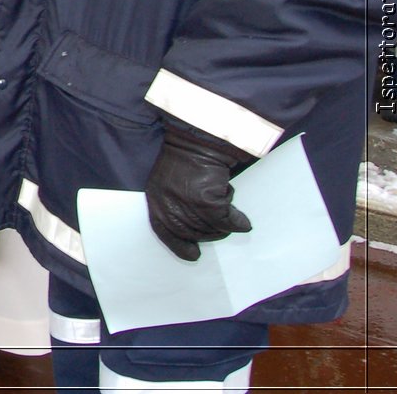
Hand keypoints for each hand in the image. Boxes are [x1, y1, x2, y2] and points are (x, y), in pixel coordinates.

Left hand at [144, 128, 253, 260]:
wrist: (197, 141)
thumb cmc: (184, 160)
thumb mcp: (168, 183)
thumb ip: (175, 206)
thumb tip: (195, 235)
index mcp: (155, 201)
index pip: (163, 232)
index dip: (179, 246)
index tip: (193, 255)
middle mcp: (168, 206)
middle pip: (194, 233)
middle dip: (210, 230)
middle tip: (221, 220)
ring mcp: (186, 206)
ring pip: (212, 229)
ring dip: (223, 220)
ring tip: (223, 200)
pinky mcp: (206, 203)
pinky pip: (226, 221)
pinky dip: (237, 221)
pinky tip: (242, 219)